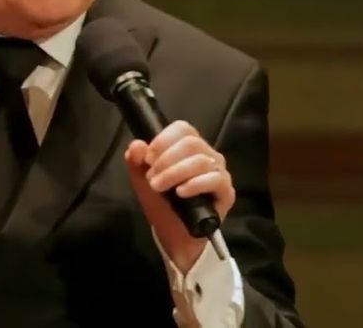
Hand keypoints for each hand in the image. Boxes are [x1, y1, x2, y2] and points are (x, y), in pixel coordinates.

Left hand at [123, 120, 234, 273]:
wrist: (173, 234)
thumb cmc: (161, 203)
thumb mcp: (141, 181)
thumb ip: (135, 161)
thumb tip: (136, 145)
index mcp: (189, 147)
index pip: (182, 128)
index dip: (163, 140)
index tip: (148, 158)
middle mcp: (208, 155)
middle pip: (191, 143)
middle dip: (166, 160)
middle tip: (152, 178)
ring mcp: (219, 173)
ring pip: (201, 160)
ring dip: (175, 173)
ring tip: (160, 187)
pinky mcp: (227, 192)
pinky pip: (215, 180)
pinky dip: (194, 184)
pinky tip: (180, 193)